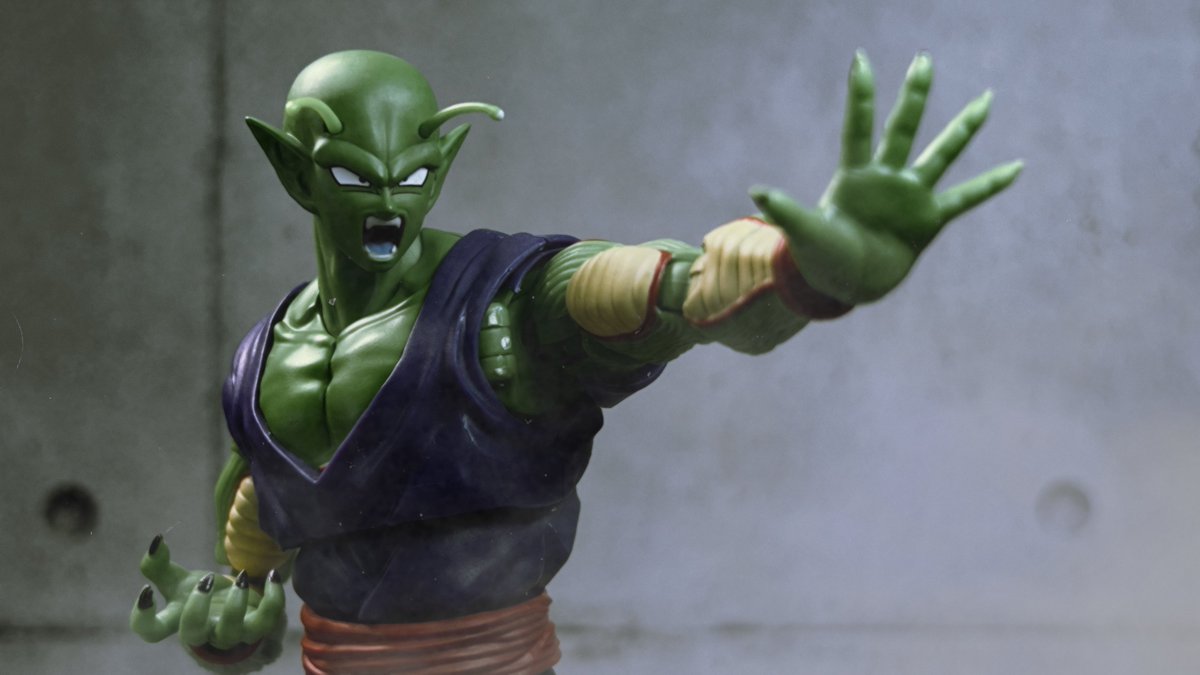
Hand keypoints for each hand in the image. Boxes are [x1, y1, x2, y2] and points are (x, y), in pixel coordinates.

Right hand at [130, 535, 284, 658]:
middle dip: (196, 609)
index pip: (150, 631)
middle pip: (192, 633)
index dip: (142, 618)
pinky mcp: (258, 628)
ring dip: (235, 605)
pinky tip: (272, 576)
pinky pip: (267, 620)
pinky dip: (273, 597)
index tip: (147, 591)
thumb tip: (156, 541)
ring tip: (240, 576)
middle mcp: (203, 631)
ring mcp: (231, 633)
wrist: (238, 613)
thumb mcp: (181, 582)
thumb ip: (160, 566)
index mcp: (178, 619)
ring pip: (230, 632)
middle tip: (206, 581)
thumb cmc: (204, 597)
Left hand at [751, 51, 1021, 304]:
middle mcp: (885, 179)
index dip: (861, 96)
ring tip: (986, 99)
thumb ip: (785, 209)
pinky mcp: (929, 220)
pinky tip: (1017, 167)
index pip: (858, 128)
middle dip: (913, 96)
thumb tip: (756, 192)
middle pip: (903, 128)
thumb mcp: (803, 231)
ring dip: (963, 128)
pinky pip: (967, 198)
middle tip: (923, 59)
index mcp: (854, 177)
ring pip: (941, 154)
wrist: (845, 284)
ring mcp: (910, 196)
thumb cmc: (821, 257)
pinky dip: (990, 184)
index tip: (860, 59)